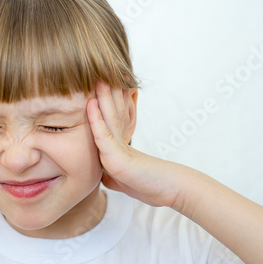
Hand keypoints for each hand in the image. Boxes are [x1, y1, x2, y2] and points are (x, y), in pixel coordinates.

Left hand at [86, 82, 182, 208]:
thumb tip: (103, 173)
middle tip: (97, 72)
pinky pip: (103, 135)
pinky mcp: (118, 157)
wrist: (172, 191)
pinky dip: (96, 119)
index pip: (110, 119)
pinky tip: (91, 103)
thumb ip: (111, 173)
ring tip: (96, 77)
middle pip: (111, 111)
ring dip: (101, 97)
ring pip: (108, 117)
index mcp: (120, 144)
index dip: (104, 101)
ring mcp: (119, 147)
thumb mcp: (123, 179)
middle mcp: (120, 141)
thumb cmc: (149, 186)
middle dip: (104, 92)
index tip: (96, 84)